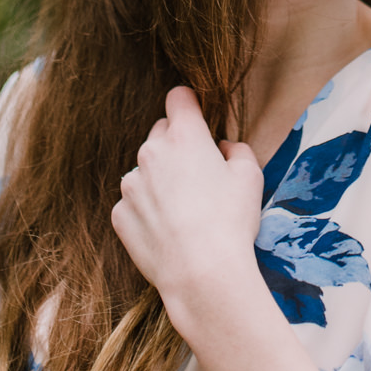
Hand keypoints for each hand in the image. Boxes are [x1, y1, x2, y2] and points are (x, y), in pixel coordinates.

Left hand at [112, 86, 264, 330]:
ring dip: (160, 180)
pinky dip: (147, 210)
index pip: (178, 97)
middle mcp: (150, 152)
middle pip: (161, 133)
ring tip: (184, 211)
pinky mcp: (119, 214)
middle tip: (197, 175)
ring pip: (145, 170)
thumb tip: (222, 149)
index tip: (196, 117)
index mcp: (184, 136)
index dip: (189, 104)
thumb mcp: (250, 176)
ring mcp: (131, 184)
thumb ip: (236, 151)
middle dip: (176, 146)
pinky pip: (134, 203)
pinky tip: (168, 231)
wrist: (201, 272)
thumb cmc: (230, 220)